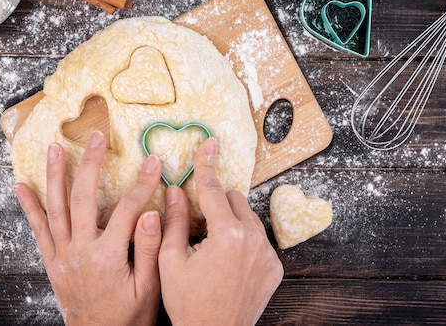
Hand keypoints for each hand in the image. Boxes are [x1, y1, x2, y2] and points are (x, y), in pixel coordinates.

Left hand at [15, 131, 162, 325]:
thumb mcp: (150, 287)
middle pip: (83, 197)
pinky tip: (21, 186)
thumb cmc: (129, 315)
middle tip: (95, 137)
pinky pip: (38, 229)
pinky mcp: (52, 260)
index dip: (142, 184)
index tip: (152, 163)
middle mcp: (81, 251)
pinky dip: (29, 206)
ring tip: (54, 148)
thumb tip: (152, 214)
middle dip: (90, 163)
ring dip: (54, 175)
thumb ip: (150, 249)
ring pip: (55, 207)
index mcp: (109, 257)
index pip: (128, 210)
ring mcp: (63, 254)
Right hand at [158, 138, 283, 325]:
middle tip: (200, 226)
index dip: (206, 165)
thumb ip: (174, 220)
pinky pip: (259, 240)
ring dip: (231, 222)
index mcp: (226, 235)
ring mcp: (268, 255)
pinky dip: (244, 242)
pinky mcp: (275, 267)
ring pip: (248, 219)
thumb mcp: (170, 260)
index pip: (213, 190)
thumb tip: (175, 190)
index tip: (208, 144)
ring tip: (214, 249)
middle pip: (234, 200)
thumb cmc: (188, 302)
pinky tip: (229, 262)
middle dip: (217, 205)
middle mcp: (253, 240)